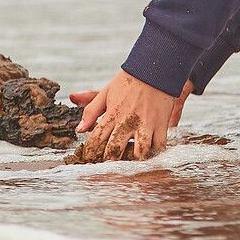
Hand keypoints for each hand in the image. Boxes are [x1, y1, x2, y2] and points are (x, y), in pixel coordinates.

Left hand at [68, 71, 189, 161]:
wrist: (154, 70)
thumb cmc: (128, 81)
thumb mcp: (105, 92)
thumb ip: (91, 111)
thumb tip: (79, 130)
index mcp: (112, 114)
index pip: (96, 138)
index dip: (91, 152)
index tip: (88, 160)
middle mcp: (127, 121)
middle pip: (115, 149)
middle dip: (109, 162)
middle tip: (107, 169)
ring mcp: (145, 124)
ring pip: (139, 152)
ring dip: (134, 162)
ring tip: (129, 167)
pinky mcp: (161, 125)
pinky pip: (159, 146)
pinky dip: (155, 155)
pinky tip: (149, 159)